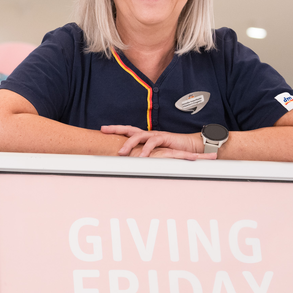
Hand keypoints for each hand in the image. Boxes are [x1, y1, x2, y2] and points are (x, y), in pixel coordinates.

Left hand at [100, 125, 214, 159]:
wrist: (190, 146)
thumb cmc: (171, 150)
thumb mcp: (154, 154)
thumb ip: (142, 156)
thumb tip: (128, 163)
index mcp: (144, 136)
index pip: (127, 131)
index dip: (115, 129)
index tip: (102, 130)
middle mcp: (148, 134)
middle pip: (129, 129)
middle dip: (116, 129)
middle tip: (104, 131)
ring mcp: (156, 135)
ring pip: (139, 135)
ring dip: (129, 143)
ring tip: (121, 153)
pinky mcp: (164, 138)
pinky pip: (153, 143)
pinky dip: (146, 150)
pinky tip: (141, 157)